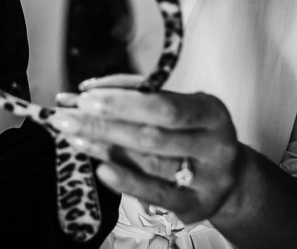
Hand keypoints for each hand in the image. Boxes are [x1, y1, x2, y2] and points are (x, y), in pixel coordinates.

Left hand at [53, 75, 244, 224]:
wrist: (230, 177)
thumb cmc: (194, 132)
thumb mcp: (181, 106)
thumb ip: (141, 97)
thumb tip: (88, 91)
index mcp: (212, 112)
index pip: (165, 105)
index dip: (123, 101)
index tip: (86, 96)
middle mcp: (216, 146)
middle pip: (152, 135)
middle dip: (104, 124)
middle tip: (67, 116)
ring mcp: (208, 180)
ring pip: (149, 163)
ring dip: (104, 148)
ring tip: (73, 136)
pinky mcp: (196, 206)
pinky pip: (155, 194)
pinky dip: (125, 180)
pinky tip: (100, 168)